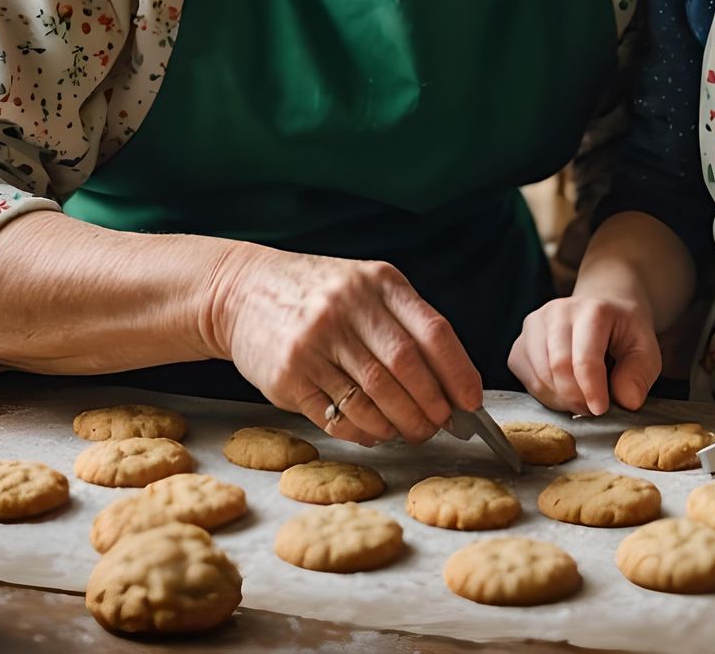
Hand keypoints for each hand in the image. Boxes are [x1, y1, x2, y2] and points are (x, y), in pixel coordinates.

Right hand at [203, 245, 481, 446]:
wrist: (243, 290)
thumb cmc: (319, 295)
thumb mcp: (364, 286)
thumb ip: (404, 323)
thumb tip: (449, 383)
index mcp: (379, 281)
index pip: (433, 332)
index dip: (458, 372)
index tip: (471, 401)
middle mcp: (348, 306)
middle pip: (406, 369)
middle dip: (430, 406)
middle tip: (440, 425)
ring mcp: (316, 341)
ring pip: (374, 397)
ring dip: (400, 424)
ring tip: (411, 433)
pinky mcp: (289, 375)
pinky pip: (337, 416)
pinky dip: (364, 432)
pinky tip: (375, 433)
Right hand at [508, 294, 660, 416]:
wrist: (604, 308)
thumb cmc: (624, 332)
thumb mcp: (646, 349)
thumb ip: (640, 374)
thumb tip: (626, 400)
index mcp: (593, 310)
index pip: (584, 358)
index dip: (592, 390)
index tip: (601, 409)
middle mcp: (558, 311)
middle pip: (557, 368)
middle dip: (576, 398)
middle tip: (593, 409)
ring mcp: (535, 325)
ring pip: (540, 377)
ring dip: (562, 399)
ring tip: (581, 398)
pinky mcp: (521, 342)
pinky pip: (526, 379)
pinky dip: (545, 395)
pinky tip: (563, 390)